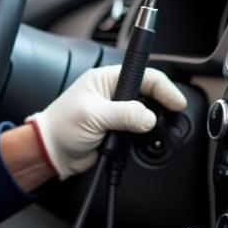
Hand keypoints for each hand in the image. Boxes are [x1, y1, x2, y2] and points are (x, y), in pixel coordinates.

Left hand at [27, 65, 186, 178]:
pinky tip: (144, 139)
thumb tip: (149, 118)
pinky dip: (144, 135)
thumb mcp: (93, 116)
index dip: (164, 87)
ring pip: (146, 112)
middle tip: (170, 117)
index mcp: (106, 79)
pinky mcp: (117, 129)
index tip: (176, 102)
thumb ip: (123, 114)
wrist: (51, 152)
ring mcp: (116, 112)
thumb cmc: (61, 127)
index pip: (144, 75)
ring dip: (152, 122)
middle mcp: (113, 93)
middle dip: (161, 105)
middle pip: (149, 93)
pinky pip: (139, 129)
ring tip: (155, 130)